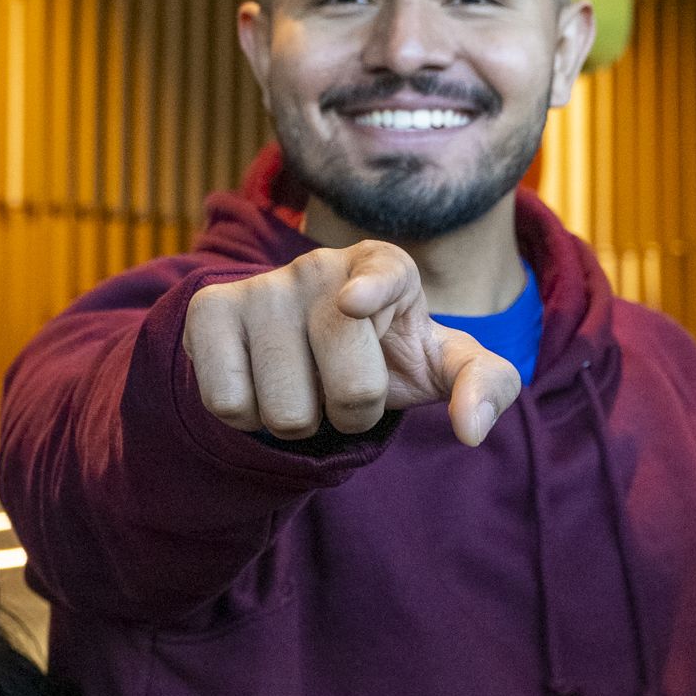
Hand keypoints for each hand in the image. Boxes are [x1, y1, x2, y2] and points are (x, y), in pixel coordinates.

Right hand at [181, 240, 521, 443]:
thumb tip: (473, 429)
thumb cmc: (389, 353)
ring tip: (304, 387)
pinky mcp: (209, 310)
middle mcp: (321, 266)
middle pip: (349, 382)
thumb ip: (486, 384)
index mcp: (388, 267)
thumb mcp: (442, 364)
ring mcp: (261, 285)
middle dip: (355, 413)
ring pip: (283, 408)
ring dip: (299, 422)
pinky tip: (261, 386)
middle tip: (347, 391)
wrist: (308, 347)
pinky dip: (248, 418)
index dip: (372, 290)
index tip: (354, 302)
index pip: (384, 275)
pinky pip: (227, 402)